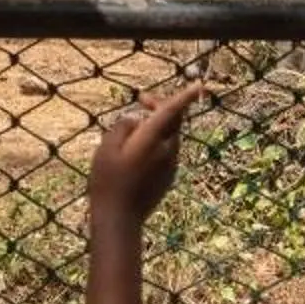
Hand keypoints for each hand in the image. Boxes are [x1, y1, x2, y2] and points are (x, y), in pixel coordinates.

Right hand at [88, 80, 207, 224]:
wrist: (119, 218)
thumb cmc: (108, 182)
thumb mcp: (106, 148)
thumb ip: (123, 127)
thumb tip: (136, 121)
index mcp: (152, 140)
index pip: (172, 111)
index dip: (184, 96)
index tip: (198, 84)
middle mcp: (166, 151)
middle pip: (174, 121)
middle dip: (162, 107)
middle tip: (142, 100)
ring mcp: (170, 165)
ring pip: (171, 136)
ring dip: (159, 125)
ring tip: (135, 127)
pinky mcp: (168, 177)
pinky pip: (167, 151)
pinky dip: (158, 141)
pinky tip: (138, 149)